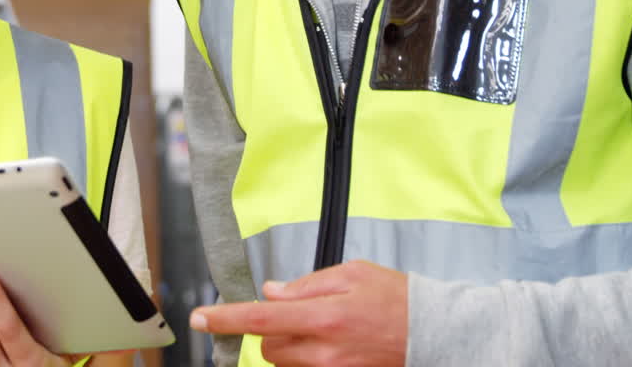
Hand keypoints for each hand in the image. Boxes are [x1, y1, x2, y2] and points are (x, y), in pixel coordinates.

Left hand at [189, 260, 407, 366]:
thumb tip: (272, 291)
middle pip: (268, 345)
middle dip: (272, 328)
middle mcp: (324, 350)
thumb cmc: (395, 297)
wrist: (433, 332)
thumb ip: (305, 284)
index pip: (260, 318)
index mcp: (324, 315)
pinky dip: (306, 357)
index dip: (224, 319)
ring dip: (289, 344)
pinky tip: (329, 343)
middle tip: (302, 312)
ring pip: (284, 361)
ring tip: (322, 328)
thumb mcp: (350, 273)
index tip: (199, 319)